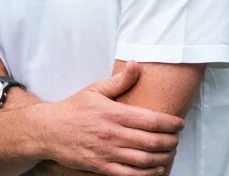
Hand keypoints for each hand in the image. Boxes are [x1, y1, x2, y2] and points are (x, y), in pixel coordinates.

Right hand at [37, 62, 183, 175]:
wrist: (49, 130)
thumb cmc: (74, 109)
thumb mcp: (94, 89)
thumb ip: (119, 80)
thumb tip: (136, 64)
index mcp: (112, 113)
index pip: (151, 120)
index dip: (171, 124)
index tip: (179, 123)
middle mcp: (112, 134)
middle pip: (153, 141)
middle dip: (171, 142)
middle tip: (177, 139)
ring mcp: (107, 152)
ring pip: (145, 160)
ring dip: (164, 158)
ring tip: (170, 152)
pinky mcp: (102, 167)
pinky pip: (131, 175)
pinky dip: (148, 174)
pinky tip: (157, 169)